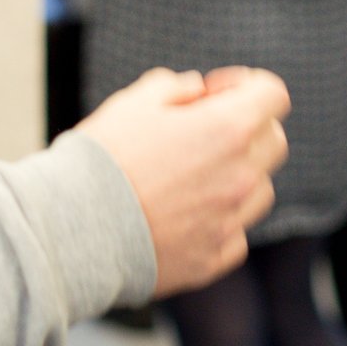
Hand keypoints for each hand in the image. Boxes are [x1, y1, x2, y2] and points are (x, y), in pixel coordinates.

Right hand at [75, 66, 290, 296]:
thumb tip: (199, 92)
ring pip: (260, 189)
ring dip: (239, 175)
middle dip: (248, 128)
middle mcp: (240, 176)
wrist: (72, 231)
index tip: (214, 93)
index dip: (246, 86)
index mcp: (228, 129)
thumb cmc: (102, 158)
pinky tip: (184, 214)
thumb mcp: (136, 101)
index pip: (273, 96)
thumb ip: (177, 87)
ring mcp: (230, 221)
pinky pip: (236, 233)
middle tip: (204, 131)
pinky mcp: (214, 259)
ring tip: (192, 175)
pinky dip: (220, 220)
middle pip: (274, 141)